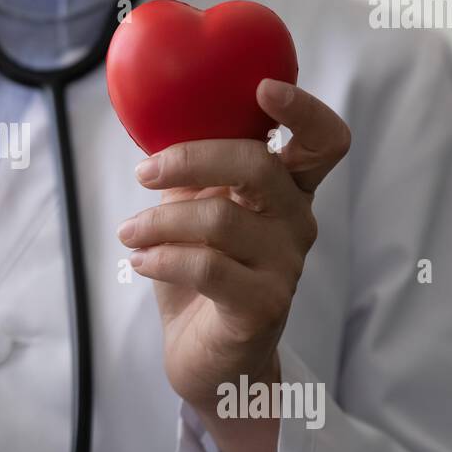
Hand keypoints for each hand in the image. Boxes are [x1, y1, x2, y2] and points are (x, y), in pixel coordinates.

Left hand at [118, 79, 349, 451]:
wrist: (209, 362)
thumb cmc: (202, 278)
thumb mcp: (195, 213)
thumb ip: (194, 172)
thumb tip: (156, 120)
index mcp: (287, 193)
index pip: (323, 143)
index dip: (304, 111)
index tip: (263, 88)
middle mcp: (297, 225)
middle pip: (261, 167)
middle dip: (194, 157)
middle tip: (144, 173)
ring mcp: (285, 267)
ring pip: (221, 219)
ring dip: (160, 221)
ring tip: (129, 234)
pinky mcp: (262, 307)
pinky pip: (209, 267)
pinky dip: (163, 258)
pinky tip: (140, 262)